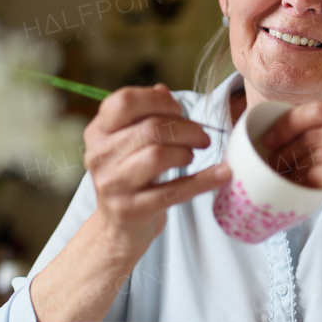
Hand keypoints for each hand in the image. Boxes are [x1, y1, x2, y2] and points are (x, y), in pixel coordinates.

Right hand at [83, 84, 230, 253]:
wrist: (118, 229)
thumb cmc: (131, 178)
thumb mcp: (130, 144)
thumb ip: (145, 115)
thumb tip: (163, 91)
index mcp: (98, 133)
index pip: (125, 101)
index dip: (159, 101)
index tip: (178, 110)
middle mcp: (99, 156)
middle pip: (150, 128)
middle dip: (186, 128)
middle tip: (202, 136)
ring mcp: (113, 184)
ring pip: (158, 155)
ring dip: (186, 152)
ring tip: (193, 156)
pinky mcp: (131, 210)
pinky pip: (174, 190)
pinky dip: (204, 180)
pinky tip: (222, 174)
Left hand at [260, 102, 321, 237]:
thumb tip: (315, 145)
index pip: (321, 108)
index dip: (288, 121)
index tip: (271, 135)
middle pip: (312, 129)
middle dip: (282, 146)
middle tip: (267, 161)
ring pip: (316, 151)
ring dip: (290, 166)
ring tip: (277, 177)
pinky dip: (307, 181)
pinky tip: (297, 189)